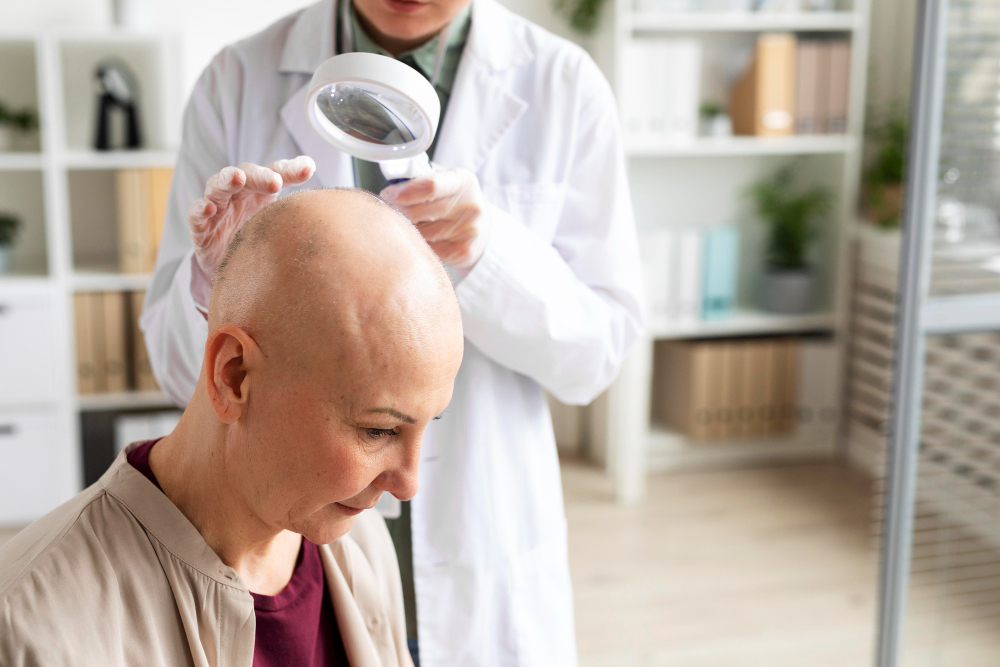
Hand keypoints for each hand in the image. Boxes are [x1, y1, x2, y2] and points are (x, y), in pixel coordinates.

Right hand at [187, 157, 315, 278]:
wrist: (231, 264)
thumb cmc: (256, 235)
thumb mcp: (279, 224)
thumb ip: (298, 210)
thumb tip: (332, 200)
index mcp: (261, 189)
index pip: (275, 172)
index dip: (290, 169)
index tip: (308, 169)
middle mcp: (238, 193)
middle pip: (247, 174)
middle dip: (260, 175)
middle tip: (274, 181)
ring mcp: (218, 207)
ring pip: (218, 186)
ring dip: (227, 180)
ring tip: (237, 178)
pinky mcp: (201, 226)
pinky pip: (196, 213)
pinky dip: (200, 209)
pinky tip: (208, 209)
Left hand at [381, 166, 490, 270]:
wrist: (481, 229)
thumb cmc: (454, 201)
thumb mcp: (444, 180)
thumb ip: (421, 177)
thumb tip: (392, 182)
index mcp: (464, 181)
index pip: (429, 186)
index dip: (403, 191)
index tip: (388, 194)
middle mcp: (471, 205)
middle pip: (419, 211)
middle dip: (399, 211)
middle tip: (391, 209)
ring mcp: (469, 231)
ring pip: (420, 233)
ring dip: (408, 229)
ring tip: (412, 224)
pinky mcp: (464, 251)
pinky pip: (427, 249)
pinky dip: (419, 244)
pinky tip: (423, 238)